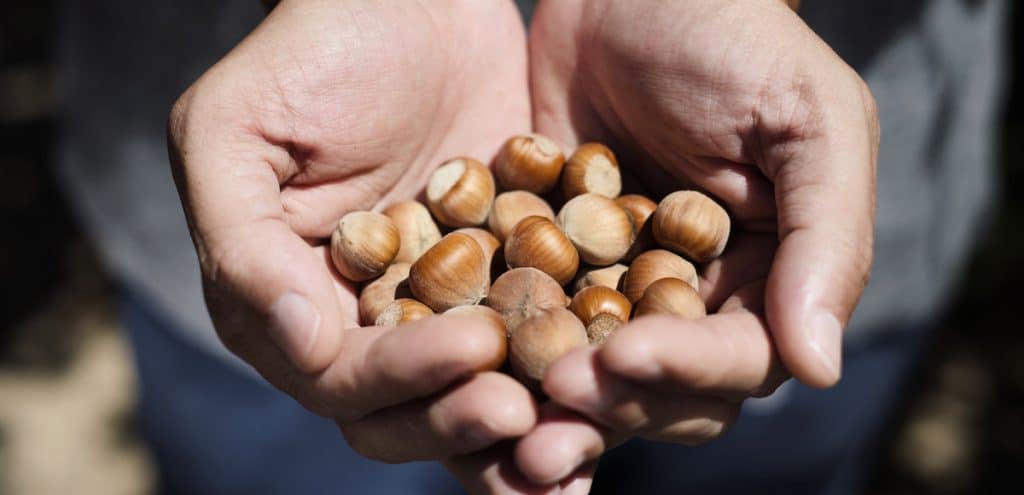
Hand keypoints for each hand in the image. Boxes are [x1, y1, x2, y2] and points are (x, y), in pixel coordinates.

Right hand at [167, 0, 536, 479]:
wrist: (408, 2)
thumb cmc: (309, 54)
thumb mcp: (233, 133)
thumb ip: (242, 245)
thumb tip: (300, 344)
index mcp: (291, 309)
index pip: (341, 379)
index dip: (402, 381)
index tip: (473, 351)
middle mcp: (365, 325)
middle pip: (408, 412)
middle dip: (464, 420)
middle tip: (527, 408)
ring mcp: (441, 308)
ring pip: (477, 394)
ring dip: (524, 428)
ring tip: (580, 434)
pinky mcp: (508, 280)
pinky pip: (540, 339)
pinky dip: (573, 368)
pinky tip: (620, 378)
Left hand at [512, 0, 878, 485]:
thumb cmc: (731, 36)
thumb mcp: (809, 120)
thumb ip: (829, 239)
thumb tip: (820, 370)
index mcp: (768, 278)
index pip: (739, 359)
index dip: (687, 372)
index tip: (625, 359)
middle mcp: (694, 298)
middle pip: (659, 391)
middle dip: (608, 409)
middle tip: (545, 423)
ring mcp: (615, 285)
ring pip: (588, 374)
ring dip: (548, 406)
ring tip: (501, 423)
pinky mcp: (548, 263)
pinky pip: (525, 319)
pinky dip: (499, 350)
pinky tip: (460, 367)